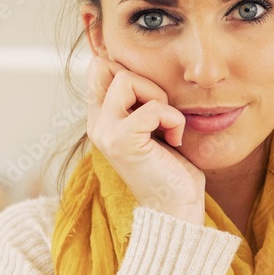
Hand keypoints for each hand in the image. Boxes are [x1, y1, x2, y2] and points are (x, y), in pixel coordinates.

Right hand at [86, 55, 206, 222]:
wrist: (177, 208)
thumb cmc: (172, 169)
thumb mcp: (154, 126)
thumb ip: (141, 100)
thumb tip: (145, 69)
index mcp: (102, 118)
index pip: (99, 67)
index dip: (130, 71)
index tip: (153, 102)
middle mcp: (97, 123)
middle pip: (107, 65)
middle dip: (144, 81)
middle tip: (160, 114)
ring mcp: (105, 132)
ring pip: (126, 79)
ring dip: (158, 98)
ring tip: (166, 126)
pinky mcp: (122, 141)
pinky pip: (153, 108)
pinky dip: (173, 120)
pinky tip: (175, 140)